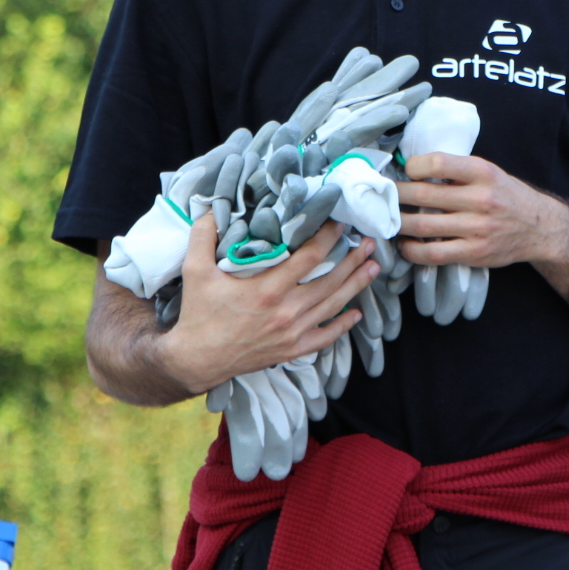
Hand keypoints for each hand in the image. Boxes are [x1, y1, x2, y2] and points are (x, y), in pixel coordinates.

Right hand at [155, 213, 377, 394]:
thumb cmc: (198, 314)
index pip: (308, 258)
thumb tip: (211, 210)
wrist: (197, 360)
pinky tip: (356, 314)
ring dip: (355, 286)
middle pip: (330, 281)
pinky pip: (325, 338)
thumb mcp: (195, 271)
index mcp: (267, 289)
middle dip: (353, 260)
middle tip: (371, 243)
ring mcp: (292, 333)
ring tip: (373, 268)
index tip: (340, 223)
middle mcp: (286, 311)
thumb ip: (202, 237)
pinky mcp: (291, 350)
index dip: (328, 238)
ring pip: (333, 307)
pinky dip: (343, 326)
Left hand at [394, 153, 568, 268]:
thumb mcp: (489, 172)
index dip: (413, 166)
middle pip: (423, 195)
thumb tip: (412, 168)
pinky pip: (434, 254)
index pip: (438, 163)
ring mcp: (477, 228)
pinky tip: (405, 244)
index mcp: (483, 172)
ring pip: (423, 226)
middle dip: (396, 195)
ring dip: (398, 223)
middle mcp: (481, 199)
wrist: (540, 228)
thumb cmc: (506, 196)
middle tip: (383, 195)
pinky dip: (412, 250)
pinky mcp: (474, 252)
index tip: (405, 170)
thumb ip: (457, 171)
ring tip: (388, 219)